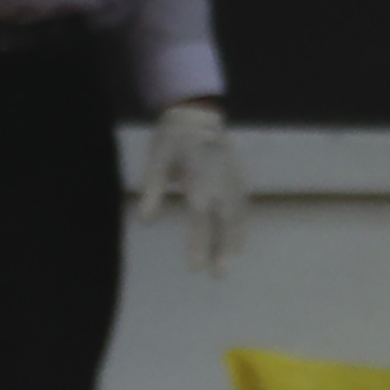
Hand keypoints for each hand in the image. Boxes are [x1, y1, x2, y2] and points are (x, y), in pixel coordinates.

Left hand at [136, 98, 247, 271]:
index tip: (197, 268)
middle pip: (225, 223)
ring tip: (232, 262)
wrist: (198, 114)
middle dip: (224, 249)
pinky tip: (239, 238)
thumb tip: (145, 221)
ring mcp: (234, 181)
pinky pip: (244, 205)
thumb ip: (152, 191)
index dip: (199, 245)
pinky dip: (243, 224)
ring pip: (239, 216)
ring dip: (236, 240)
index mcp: (200, 181)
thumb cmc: (172, 139)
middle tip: (220, 274)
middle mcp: (220, 184)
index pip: (200, 220)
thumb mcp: (156, 162)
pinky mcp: (240, 177)